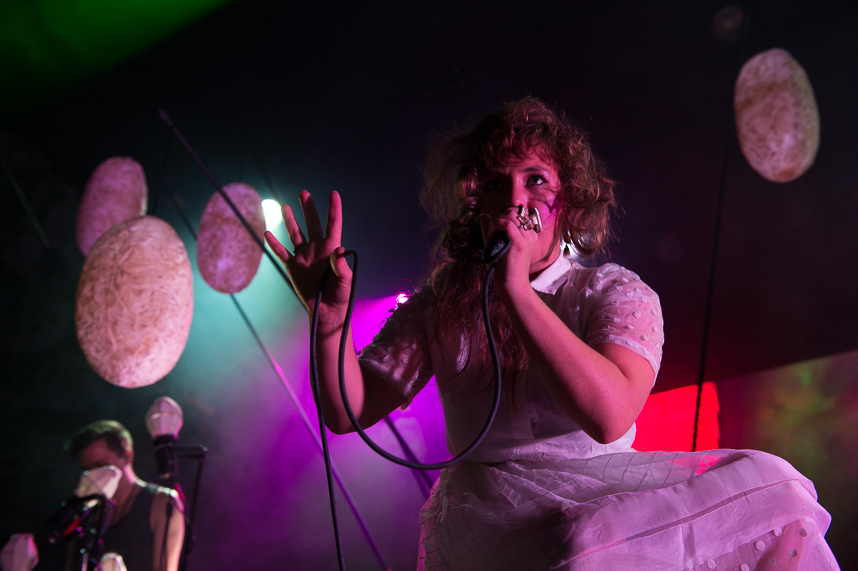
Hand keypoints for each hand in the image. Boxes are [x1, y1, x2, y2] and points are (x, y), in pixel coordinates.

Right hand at [264, 191, 351, 320]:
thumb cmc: (340, 295)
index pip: (333, 224)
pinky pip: (282, 252)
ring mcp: (304, 256)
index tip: (333, 193)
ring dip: (290, 221)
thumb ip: (341, 265)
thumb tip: (338, 249)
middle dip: (308, 208)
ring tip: (285, 206)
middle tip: (304, 193)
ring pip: (295, 233)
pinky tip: (267, 232)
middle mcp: (317, 249)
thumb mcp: (345, 281)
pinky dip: (274, 243)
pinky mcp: (293, 266)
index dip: (334, 209)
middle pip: (312, 224)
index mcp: (331, 249)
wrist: (327, 311)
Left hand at [478, 209, 539, 294]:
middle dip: (498, 218)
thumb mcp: (496, 244)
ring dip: (496, 222)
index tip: (494, 231)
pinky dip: (497, 225)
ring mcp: (527, 238)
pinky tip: (492, 234)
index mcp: (528, 234)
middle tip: (491, 234)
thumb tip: (484, 215)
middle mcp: (530, 234)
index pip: (515, 214)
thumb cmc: (504, 268)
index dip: (501, 218)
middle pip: (513, 212)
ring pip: (510, 216)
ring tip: (492, 236)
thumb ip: (490, 229)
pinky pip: (508, 224)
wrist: (511, 284)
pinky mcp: (520, 243)